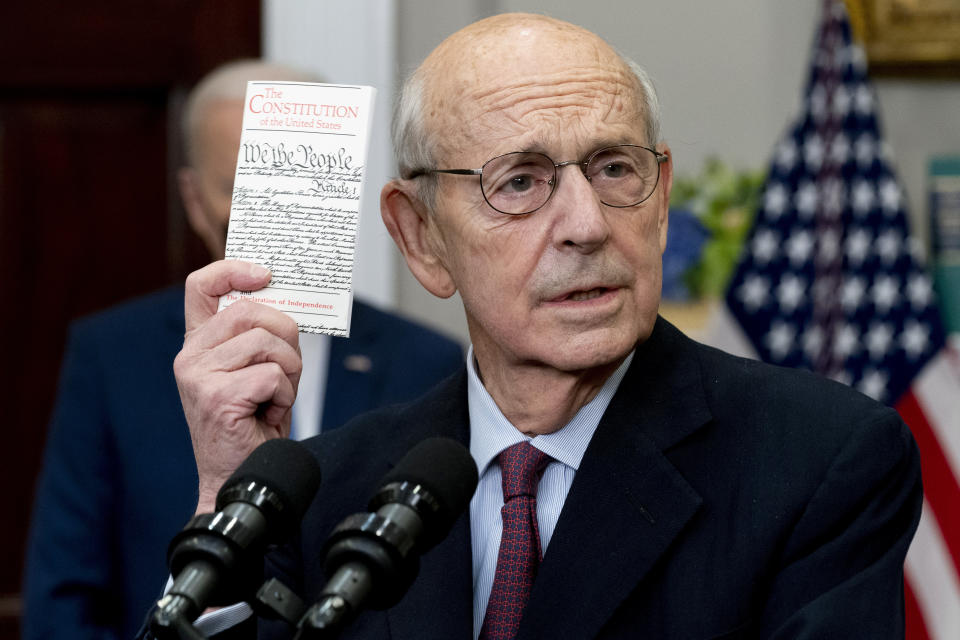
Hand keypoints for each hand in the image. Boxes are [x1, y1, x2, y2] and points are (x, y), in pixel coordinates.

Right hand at [174, 260, 301, 513]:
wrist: (239, 477)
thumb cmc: (251, 422)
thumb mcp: (251, 368)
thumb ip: (256, 334)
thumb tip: (284, 299)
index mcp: (198, 343)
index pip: (201, 286)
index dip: (233, 270)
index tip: (265, 274)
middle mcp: (190, 356)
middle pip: (253, 312)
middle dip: (287, 336)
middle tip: (287, 369)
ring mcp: (198, 376)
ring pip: (268, 343)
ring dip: (289, 372)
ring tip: (275, 397)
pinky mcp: (216, 397)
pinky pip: (273, 376)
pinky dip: (285, 396)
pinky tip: (269, 413)